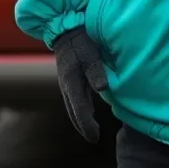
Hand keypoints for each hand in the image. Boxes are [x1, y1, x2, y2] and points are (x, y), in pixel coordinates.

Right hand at [52, 26, 106, 142]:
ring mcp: (66, 83)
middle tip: (94, 138)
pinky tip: (88, 110)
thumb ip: (95, 71)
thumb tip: (102, 89)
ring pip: (72, 106)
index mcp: (70, 82)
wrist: (66, 29)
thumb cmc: (80, 40)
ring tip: (90, 130)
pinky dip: (80, 108)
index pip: (79, 110)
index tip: (95, 137)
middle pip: (73, 112)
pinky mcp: (69, 78)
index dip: (87, 125)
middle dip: (82, 127)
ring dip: (80, 119)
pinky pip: (74, 98)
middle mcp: (66, 86)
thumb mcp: (90, 53)